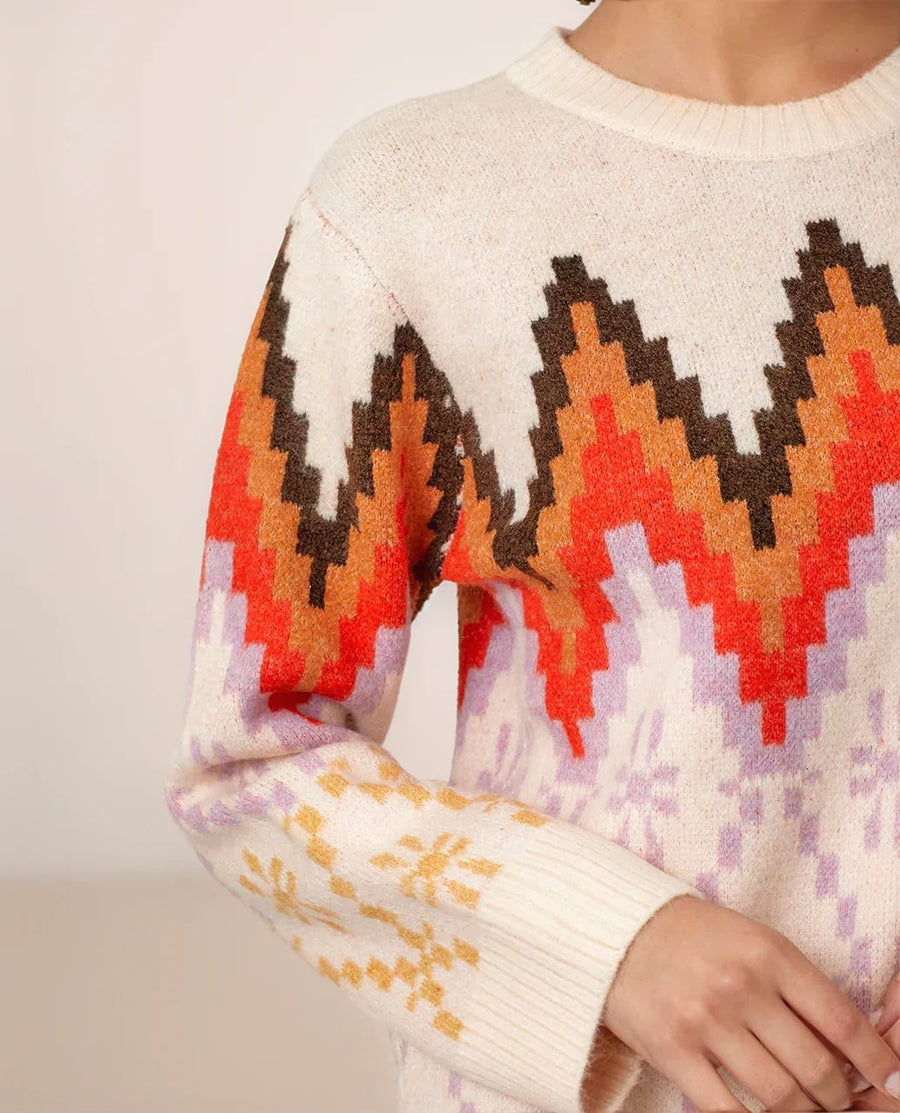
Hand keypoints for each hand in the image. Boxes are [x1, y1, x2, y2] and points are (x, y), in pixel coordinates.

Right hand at [586, 893, 899, 1111]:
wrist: (616, 928)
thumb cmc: (693, 936)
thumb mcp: (751, 940)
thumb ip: (794, 987)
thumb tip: (846, 1049)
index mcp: (768, 952)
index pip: (840, 1020)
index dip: (875, 1061)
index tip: (892, 1081)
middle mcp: (741, 986)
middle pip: (817, 1068)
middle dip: (839, 1098)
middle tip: (840, 1101)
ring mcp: (706, 1020)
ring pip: (780, 1096)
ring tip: (805, 1111)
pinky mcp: (673, 1050)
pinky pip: (728, 1110)